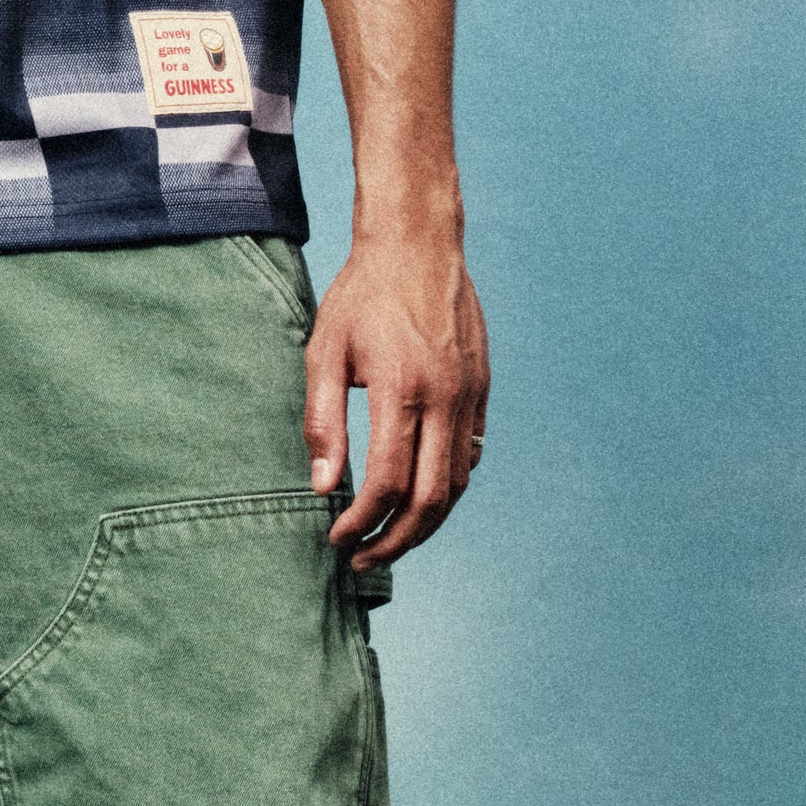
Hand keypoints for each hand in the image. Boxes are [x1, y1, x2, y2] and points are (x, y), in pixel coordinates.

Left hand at [306, 219, 489, 569]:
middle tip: (363, 560)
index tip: (337, 537)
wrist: (419, 245)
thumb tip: (324, 486)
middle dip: (396, 541)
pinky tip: (419, 499)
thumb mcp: (324, 351)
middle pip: (431, 499)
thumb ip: (323, 421)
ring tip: (390, 541)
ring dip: (425, 524)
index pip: (388, 482)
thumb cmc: (362, 295)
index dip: (362, 522)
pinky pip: (471, 457)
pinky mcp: (482, 391)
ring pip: (458, 485)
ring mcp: (470, 397)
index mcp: (402, 390)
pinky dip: (447, 490)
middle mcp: (445, 399)